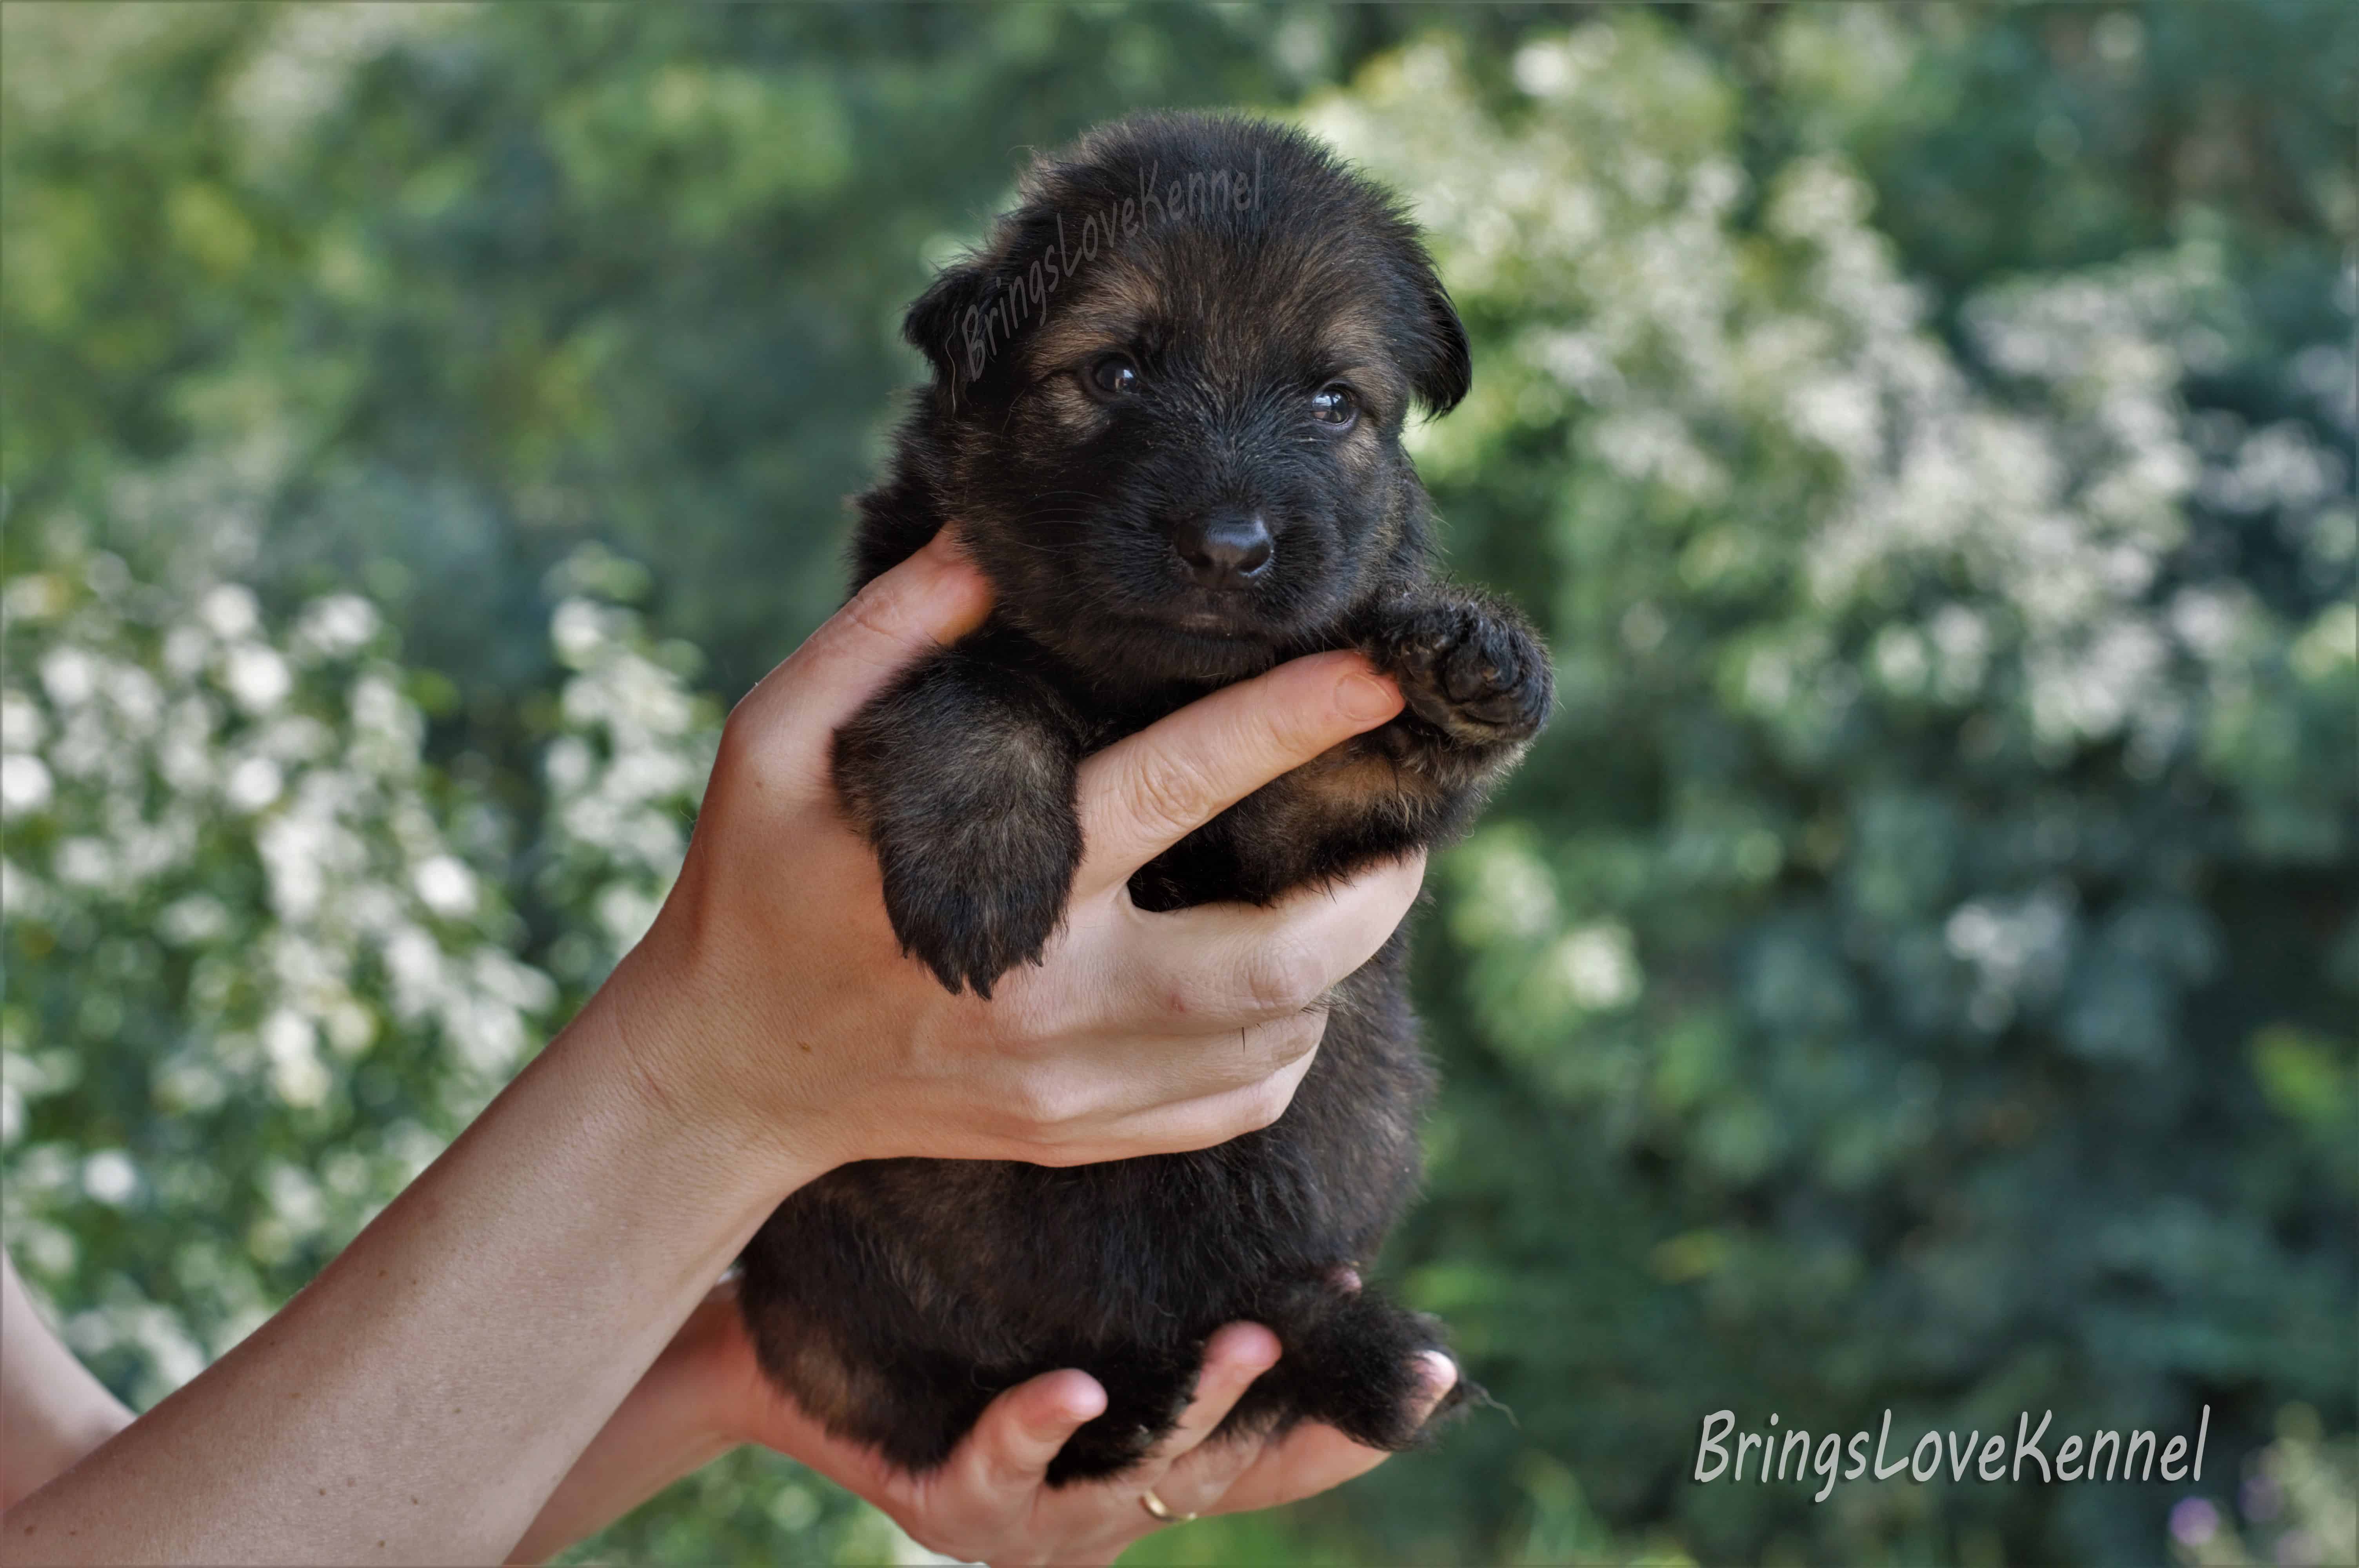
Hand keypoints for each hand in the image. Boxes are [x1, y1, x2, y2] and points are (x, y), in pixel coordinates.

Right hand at [605, 525, 1423, 1176]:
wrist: (722, 1074)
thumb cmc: (755, 888)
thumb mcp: (775, 740)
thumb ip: (884, 635)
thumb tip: (994, 549)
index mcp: (999, 891)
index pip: (1180, 788)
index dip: (1292, 720)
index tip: (1377, 672)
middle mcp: (1055, 1005)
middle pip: (1279, 963)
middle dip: (1372, 891)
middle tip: (1398, 829)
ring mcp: (1073, 1089)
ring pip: (1277, 1041)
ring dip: (1335, 965)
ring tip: (1338, 894)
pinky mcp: (1079, 1138)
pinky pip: (1238, 1108)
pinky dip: (1287, 1046)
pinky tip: (1274, 991)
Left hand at [720, 1297, 1458, 1567]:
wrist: (788, 1364)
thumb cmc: (946, 1332)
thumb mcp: (1072, 1311)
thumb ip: (1154, 1286)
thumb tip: (1242, 1142)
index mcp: (1149, 1462)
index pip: (1279, 1459)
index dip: (1356, 1423)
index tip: (1434, 1368)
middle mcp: (1106, 1508)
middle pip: (1231, 1475)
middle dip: (1302, 1418)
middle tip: (1349, 1329)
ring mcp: (1033, 1518)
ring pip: (1140, 1476)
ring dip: (1199, 1406)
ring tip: (1244, 1337)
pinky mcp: (949, 1506)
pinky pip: (1005, 1468)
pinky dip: (1042, 1429)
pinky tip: (1074, 1388)